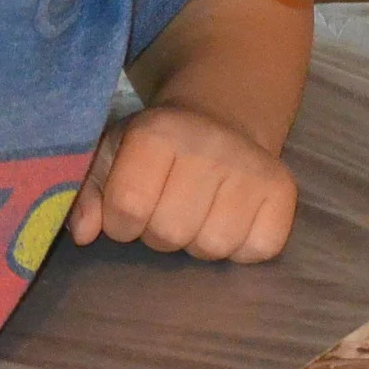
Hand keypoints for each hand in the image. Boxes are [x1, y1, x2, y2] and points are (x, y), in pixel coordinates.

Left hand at [67, 104, 296, 262]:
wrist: (221, 118)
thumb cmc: (156, 149)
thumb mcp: (111, 156)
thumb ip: (86, 193)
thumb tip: (84, 233)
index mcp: (158, 133)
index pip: (128, 208)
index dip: (121, 223)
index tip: (130, 210)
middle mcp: (210, 146)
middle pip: (171, 233)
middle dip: (159, 234)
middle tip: (166, 211)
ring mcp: (252, 168)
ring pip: (214, 247)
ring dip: (198, 243)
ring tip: (198, 216)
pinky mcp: (284, 190)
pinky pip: (258, 249)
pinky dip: (241, 248)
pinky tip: (231, 220)